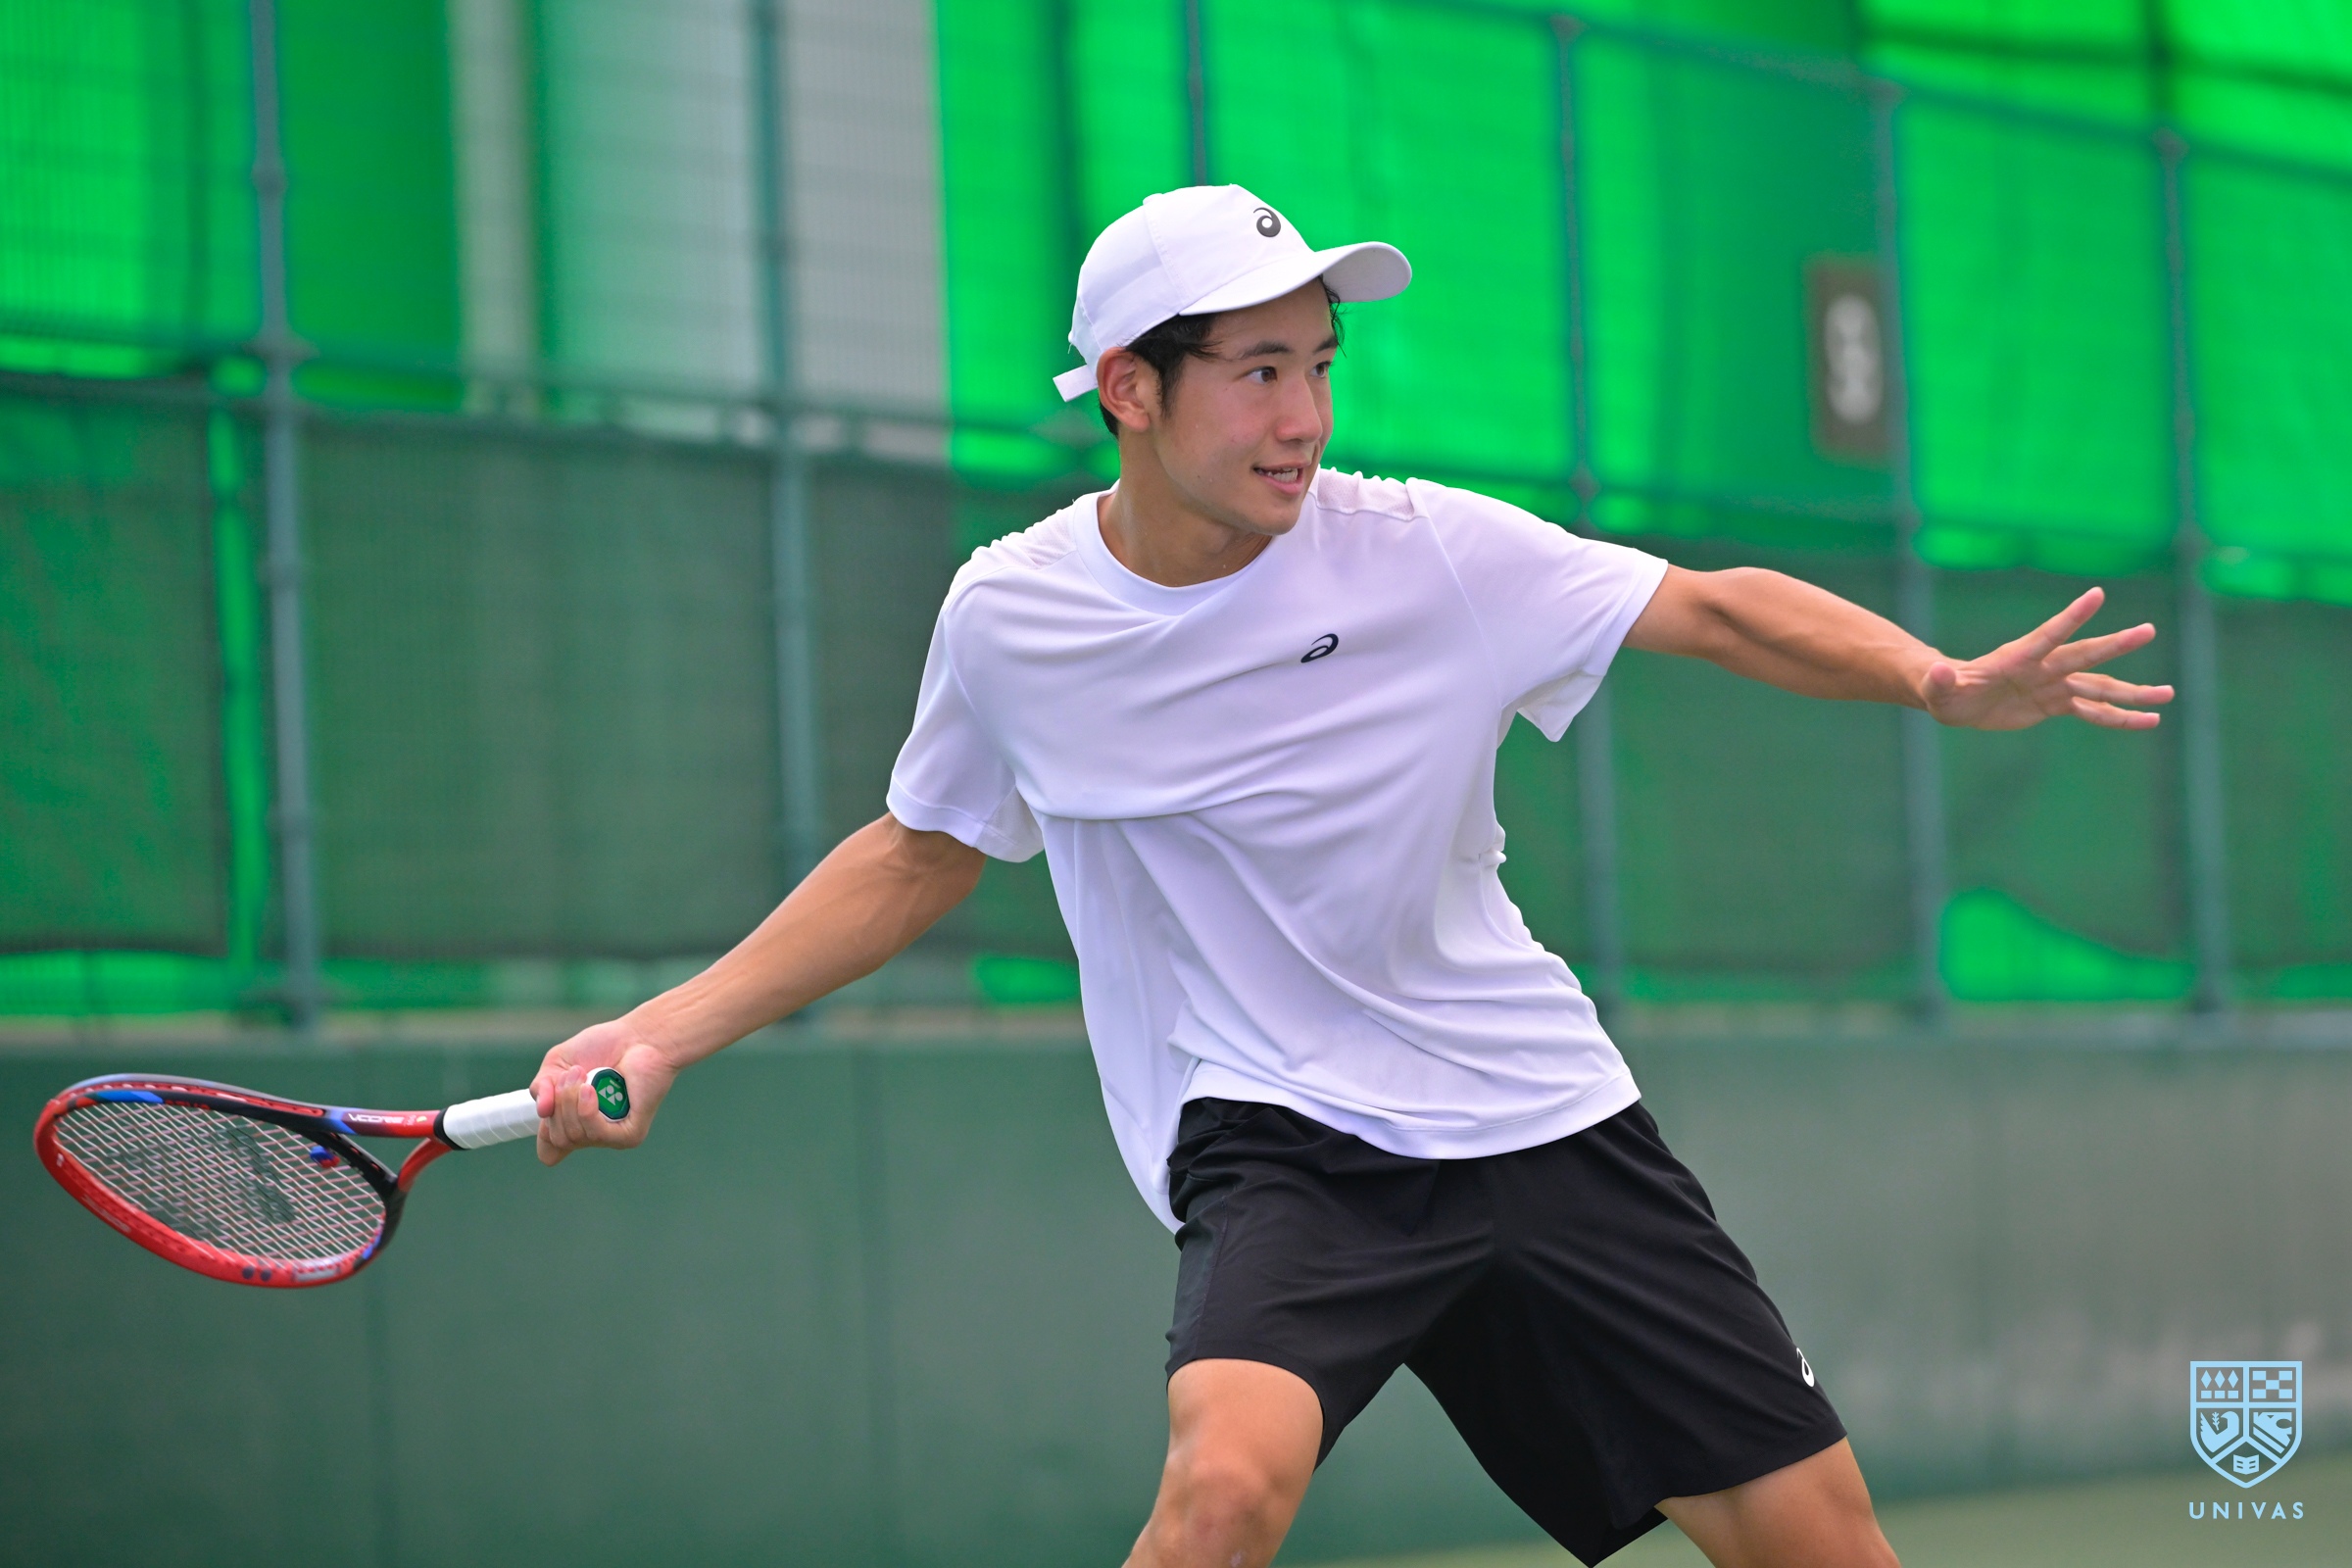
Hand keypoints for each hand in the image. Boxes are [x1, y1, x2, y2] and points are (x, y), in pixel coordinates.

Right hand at [528, 1017, 678, 1165]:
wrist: (637, 1037)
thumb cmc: (603, 1047)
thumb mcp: (557, 1063)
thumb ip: (542, 1087)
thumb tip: (542, 1112)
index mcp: (574, 1122)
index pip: (550, 1151)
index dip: (543, 1131)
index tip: (550, 1104)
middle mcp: (592, 1133)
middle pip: (558, 1140)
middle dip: (558, 1104)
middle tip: (572, 1075)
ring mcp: (611, 1136)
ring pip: (574, 1137)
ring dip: (570, 1101)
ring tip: (583, 1075)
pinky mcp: (630, 1134)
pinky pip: (598, 1135)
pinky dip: (588, 1111)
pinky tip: (591, 1090)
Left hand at [1920, 587, 2172, 731]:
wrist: (1956, 699)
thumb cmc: (1943, 691)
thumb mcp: (1937, 689)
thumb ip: (1939, 680)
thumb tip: (1936, 670)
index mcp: (2016, 658)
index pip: (2048, 635)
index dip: (2071, 617)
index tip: (2097, 594)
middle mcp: (2042, 667)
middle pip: (2084, 656)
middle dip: (2114, 645)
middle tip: (2148, 631)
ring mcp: (2052, 685)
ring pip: (2099, 687)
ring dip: (2132, 692)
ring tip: (2168, 695)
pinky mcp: (2055, 704)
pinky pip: (2093, 712)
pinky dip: (2119, 717)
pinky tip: (2147, 721)